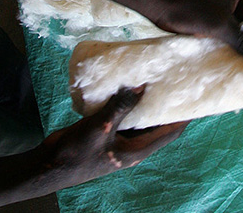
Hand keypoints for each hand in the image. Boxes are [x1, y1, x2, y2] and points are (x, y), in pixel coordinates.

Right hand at [41, 87, 187, 186]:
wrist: (48, 165)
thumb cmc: (76, 154)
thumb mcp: (100, 128)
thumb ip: (120, 107)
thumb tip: (141, 85)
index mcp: (138, 150)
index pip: (170, 132)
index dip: (184, 116)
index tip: (195, 97)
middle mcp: (133, 143)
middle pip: (159, 123)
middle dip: (168, 104)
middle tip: (177, 81)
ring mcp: (120, 137)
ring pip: (141, 117)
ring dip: (147, 100)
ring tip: (158, 77)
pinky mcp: (107, 130)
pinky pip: (124, 114)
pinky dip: (129, 101)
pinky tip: (130, 83)